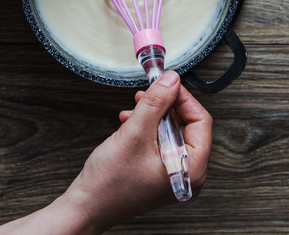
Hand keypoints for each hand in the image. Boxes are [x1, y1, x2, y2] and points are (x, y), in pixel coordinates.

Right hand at [0, 70, 212, 233]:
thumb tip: (171, 80)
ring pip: (173, 132)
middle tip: (150, 92)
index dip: (183, 98)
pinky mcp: (161, 174)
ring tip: (136, 107)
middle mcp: (188, 174)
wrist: (88, 207)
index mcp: (192, 168)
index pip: (201, 121)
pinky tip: (132, 122)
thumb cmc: (109, 184)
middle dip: (166, 106)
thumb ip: (155, 103)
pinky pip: (162, 143)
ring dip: (154, 115)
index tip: (167, 83)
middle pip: (188, 126)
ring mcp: (175, 175)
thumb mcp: (134, 133)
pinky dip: (148, 129)